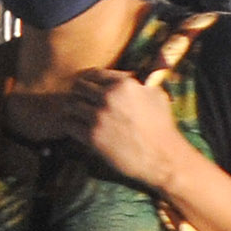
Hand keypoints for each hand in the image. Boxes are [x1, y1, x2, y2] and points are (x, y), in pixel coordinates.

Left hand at [46, 67, 194, 193]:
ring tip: (77, 115)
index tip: (85, 86)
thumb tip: (131, 74)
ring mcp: (98, 116)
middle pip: (78, 87)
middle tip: (80, 101)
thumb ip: (140, 82)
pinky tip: (76, 128)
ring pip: (70, 105)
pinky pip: (69, 124)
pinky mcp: (91, 136)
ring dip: (72, 110)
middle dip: (78, 94)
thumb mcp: (156, 95)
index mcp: (124, 84)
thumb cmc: (161, 126)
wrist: (161, 156)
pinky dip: (70, 126)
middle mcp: (109, 97)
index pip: (94, 73)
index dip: (88, 79)